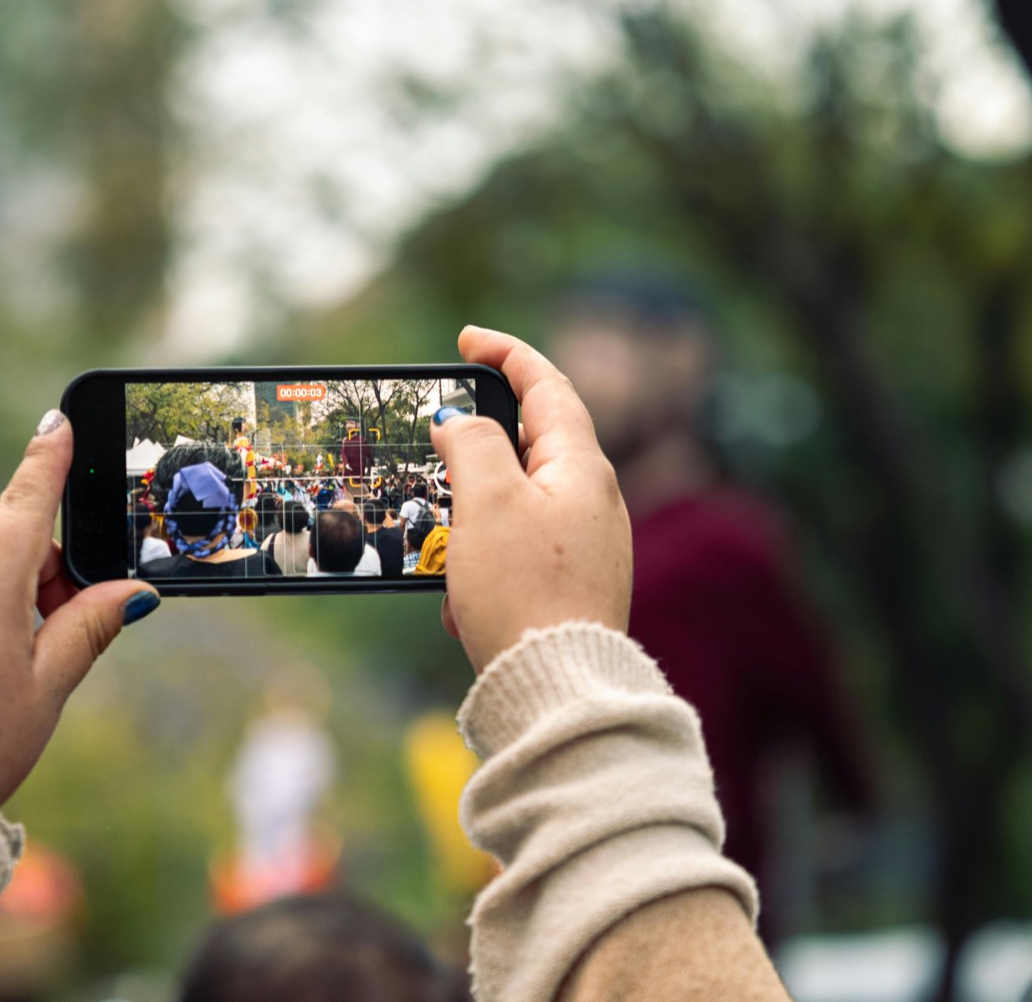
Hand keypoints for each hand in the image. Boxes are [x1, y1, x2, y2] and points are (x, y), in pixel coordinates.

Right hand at [432, 326, 631, 671]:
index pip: (548, 386)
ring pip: (517, 505)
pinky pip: (518, 556)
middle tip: (437, 444)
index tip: (467, 340)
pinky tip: (463, 605)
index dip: (506, 354)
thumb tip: (459, 422)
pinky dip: (482, 565)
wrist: (556, 691)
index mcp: (582, 467)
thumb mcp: (486, 501)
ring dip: (472, 518)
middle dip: (479, 447)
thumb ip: (471, 444)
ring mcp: (586, 547)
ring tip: (443, 548)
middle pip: (533, 444)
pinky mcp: (570, 588)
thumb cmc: (523, 591)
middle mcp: (594, 501)